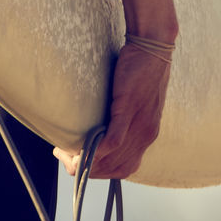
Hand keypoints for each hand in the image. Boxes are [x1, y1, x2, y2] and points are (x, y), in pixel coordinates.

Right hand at [54, 42, 170, 179]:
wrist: (153, 48)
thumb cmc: (142, 72)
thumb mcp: (138, 105)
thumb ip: (124, 121)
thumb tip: (101, 130)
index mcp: (147, 135)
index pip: (123, 169)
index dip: (99, 171)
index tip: (81, 164)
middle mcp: (145, 135)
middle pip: (115, 169)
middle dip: (89, 170)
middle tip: (67, 158)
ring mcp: (139, 124)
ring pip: (113, 159)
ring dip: (88, 162)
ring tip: (67, 153)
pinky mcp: (129, 108)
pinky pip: (115, 138)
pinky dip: (100, 149)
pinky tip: (85, 150)